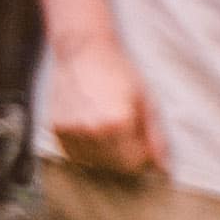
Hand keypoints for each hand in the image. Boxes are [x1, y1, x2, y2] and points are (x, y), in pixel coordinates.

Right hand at [41, 28, 166, 182]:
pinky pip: (76, 155)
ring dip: (106, 156)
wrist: (82, 51)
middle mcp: (92, 131)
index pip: (134, 163)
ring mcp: (71, 131)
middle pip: (114, 166)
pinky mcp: (57, 129)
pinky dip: (87, 151)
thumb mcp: (146, 101)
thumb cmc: (118, 72)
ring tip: (111, 132)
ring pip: (94, 164)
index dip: (144, 159)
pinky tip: (93, 132)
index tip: (145, 147)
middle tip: (129, 137)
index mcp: (117, 124)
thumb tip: (163, 169)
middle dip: (126, 158)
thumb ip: (156, 138)